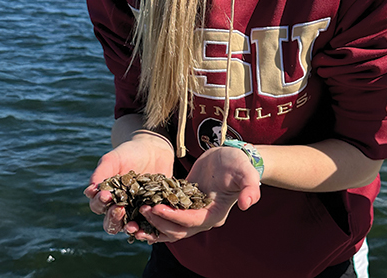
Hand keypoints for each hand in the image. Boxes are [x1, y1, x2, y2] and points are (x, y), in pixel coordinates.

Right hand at [83, 131, 174, 236]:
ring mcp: (136, 212)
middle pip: (111, 223)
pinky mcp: (152, 213)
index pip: (98, 206)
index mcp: (106, 197)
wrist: (154, 150)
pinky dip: (148, 229)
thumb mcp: (113, 159)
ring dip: (129, 228)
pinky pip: (149, 225)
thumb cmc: (129, 154)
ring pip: (129, 228)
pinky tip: (149, 227)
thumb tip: (90, 191)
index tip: (105, 195)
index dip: (99, 203)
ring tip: (132, 225)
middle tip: (118, 209)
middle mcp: (120, 208)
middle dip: (113, 218)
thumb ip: (101, 173)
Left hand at [137, 144, 260, 242]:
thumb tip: (248, 203)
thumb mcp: (245, 171)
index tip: (157, 208)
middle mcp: (203, 219)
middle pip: (177, 230)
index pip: (192, 221)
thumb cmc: (237, 162)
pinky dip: (153, 219)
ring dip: (152, 227)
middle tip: (143, 209)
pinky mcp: (182, 205)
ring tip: (136, 217)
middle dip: (159, 222)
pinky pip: (166, 218)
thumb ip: (250, 187)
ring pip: (169, 230)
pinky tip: (138, 212)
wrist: (230, 156)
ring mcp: (192, 213)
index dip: (174, 217)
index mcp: (215, 214)